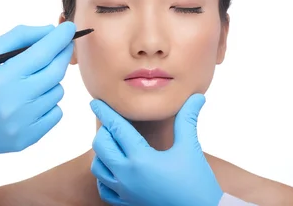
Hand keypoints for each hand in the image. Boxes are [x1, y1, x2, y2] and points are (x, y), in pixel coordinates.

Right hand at [0, 22, 75, 154]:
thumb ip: (18, 38)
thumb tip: (50, 31)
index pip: (42, 53)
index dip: (59, 38)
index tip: (70, 28)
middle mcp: (12, 103)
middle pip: (55, 72)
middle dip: (62, 54)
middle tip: (63, 45)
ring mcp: (21, 124)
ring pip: (57, 92)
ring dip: (51, 81)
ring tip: (32, 79)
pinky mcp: (26, 140)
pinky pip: (55, 114)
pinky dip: (49, 103)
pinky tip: (32, 99)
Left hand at [90, 94, 222, 205]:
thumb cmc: (196, 183)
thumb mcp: (190, 148)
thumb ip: (187, 120)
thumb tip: (197, 96)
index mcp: (141, 159)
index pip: (117, 128)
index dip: (105, 112)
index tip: (95, 101)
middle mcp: (127, 176)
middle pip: (101, 146)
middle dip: (103, 130)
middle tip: (111, 122)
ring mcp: (125, 192)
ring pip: (98, 168)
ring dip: (102, 153)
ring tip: (113, 143)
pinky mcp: (127, 204)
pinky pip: (104, 189)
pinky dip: (104, 176)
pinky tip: (114, 168)